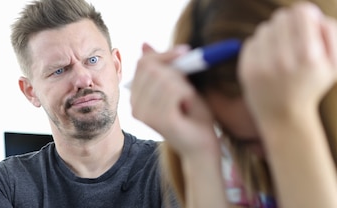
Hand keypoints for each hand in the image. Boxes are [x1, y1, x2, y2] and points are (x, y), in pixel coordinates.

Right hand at [130, 43, 219, 157]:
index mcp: (136, 96)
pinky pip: (173, 91)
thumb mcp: (178, 85)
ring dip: (183, 84)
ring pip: (164, 78)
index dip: (165, 54)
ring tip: (188, 99)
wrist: (202, 144)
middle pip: (152, 68)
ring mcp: (144, 114)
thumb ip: (163, 67)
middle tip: (188, 85)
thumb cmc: (192, 115)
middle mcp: (135, 106)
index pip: (144, 63)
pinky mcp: (158, 120)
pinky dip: (187, 93)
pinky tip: (188, 104)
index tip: (186, 51)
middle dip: (175, 70)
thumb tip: (144, 44)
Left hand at [238, 2, 336, 120]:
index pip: (302, 11)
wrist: (285, 117)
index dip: (305, 15)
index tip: (306, 25)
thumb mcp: (336, 64)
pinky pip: (252, 41)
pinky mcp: (246, 68)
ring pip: (265, 27)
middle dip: (289, 23)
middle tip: (293, 39)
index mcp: (309, 55)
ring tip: (281, 53)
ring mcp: (262, 64)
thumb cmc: (312, 87)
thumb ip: (331, 33)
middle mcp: (284, 58)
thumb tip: (313, 13)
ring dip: (274, 35)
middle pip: (282, 16)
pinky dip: (261, 47)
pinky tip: (269, 61)